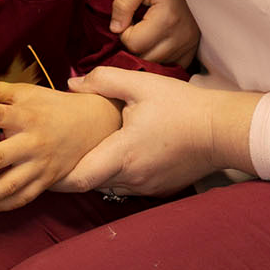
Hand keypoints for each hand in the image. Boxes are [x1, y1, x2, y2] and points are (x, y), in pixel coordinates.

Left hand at [0, 81, 120, 212]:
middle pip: (0, 158)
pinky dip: (2, 206)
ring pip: (9, 186)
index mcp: (26, 117)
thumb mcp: (28, 92)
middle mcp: (32, 143)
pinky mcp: (45, 181)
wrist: (91, 125)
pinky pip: (23, 198)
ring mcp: (39, 166)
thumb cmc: (52, 107)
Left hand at [61, 68, 260, 196]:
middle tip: (62, 151)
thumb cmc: (183, 105)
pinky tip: (121, 153)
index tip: (46, 162)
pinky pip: (128, 186)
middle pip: (89, 183)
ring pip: (108, 185)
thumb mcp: (142, 84)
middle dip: (74, 169)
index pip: (78, 180)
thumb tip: (72, 84)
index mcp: (122, 154)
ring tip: (91, 149)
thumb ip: (103, 80)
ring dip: (98, 171)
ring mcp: (146, 187)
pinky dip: (118, 174)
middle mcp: (132, 178)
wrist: (223, 130)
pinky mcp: (158, 189)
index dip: (57, 176)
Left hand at [109, 0, 200, 67]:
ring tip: (148, 28)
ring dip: (148, 51)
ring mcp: (191, 42)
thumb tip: (115, 30)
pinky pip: (175, 64)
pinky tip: (159, 40)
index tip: (130, 15)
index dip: (124, 31)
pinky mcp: (195, 44)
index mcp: (168, 18)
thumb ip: (123, 4)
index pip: (133, 44)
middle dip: (134, 44)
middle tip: (136, 23)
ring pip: (159, 64)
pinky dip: (163, 56)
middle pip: (146, 58)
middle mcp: (183, 35)